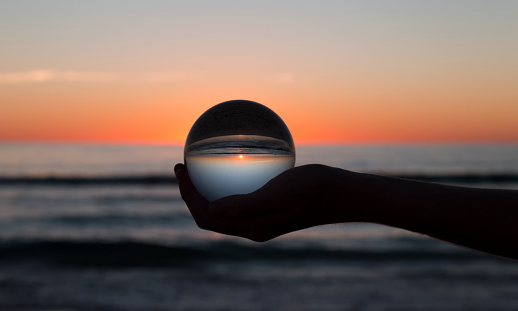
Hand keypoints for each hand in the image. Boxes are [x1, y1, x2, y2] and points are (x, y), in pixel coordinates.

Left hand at [174, 163, 375, 241]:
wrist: (343, 193)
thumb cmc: (314, 189)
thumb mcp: (278, 193)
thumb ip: (243, 206)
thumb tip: (209, 210)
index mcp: (251, 227)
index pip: (206, 216)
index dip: (187, 195)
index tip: (180, 168)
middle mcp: (253, 226)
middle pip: (211, 214)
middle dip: (191, 193)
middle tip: (183, 165)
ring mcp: (262, 219)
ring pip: (224, 207)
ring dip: (207, 189)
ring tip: (200, 164)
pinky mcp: (272, 208)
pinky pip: (241, 197)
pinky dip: (228, 182)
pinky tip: (234, 160)